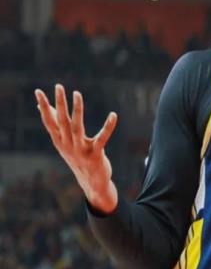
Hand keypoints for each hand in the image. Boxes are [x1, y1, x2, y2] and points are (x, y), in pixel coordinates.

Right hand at [35, 84, 118, 212]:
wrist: (91, 182)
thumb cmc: (77, 157)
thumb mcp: (64, 142)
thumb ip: (56, 125)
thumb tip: (42, 107)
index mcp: (59, 141)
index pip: (49, 121)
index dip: (44, 107)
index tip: (39, 91)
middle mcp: (67, 145)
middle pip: (61, 121)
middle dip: (59, 103)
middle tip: (58, 86)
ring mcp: (80, 149)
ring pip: (77, 127)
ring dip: (77, 110)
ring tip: (77, 94)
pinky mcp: (95, 154)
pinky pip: (102, 138)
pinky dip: (108, 126)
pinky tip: (113, 115)